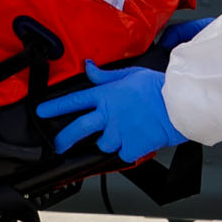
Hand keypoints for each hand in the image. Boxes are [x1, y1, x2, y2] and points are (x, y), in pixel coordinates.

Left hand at [35, 61, 180, 161]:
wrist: (179, 104)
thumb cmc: (159, 87)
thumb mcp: (130, 74)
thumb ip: (105, 75)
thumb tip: (88, 67)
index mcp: (106, 95)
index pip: (73, 101)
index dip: (54, 107)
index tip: (41, 112)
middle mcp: (108, 115)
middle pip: (77, 129)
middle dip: (64, 138)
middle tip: (58, 144)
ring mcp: (118, 133)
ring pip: (102, 144)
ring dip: (108, 143)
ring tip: (120, 137)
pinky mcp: (131, 148)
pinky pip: (124, 154)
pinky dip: (128, 151)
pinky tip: (137, 143)